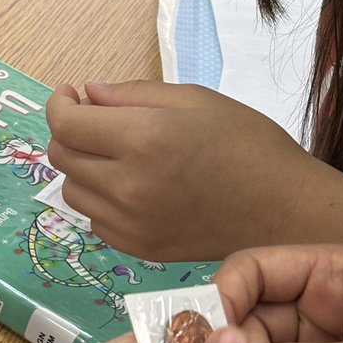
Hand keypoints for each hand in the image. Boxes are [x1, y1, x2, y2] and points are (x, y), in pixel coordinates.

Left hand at [45, 80, 315, 259]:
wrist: (283, 209)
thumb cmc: (247, 145)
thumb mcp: (194, 100)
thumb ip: (132, 94)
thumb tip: (87, 93)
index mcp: (142, 140)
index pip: (66, 124)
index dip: (59, 104)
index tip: (70, 94)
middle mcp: (127, 186)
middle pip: (62, 156)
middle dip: (70, 131)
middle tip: (95, 119)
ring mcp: (130, 223)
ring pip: (72, 190)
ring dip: (81, 167)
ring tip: (115, 154)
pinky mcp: (138, 249)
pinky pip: (94, 219)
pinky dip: (100, 199)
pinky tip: (130, 185)